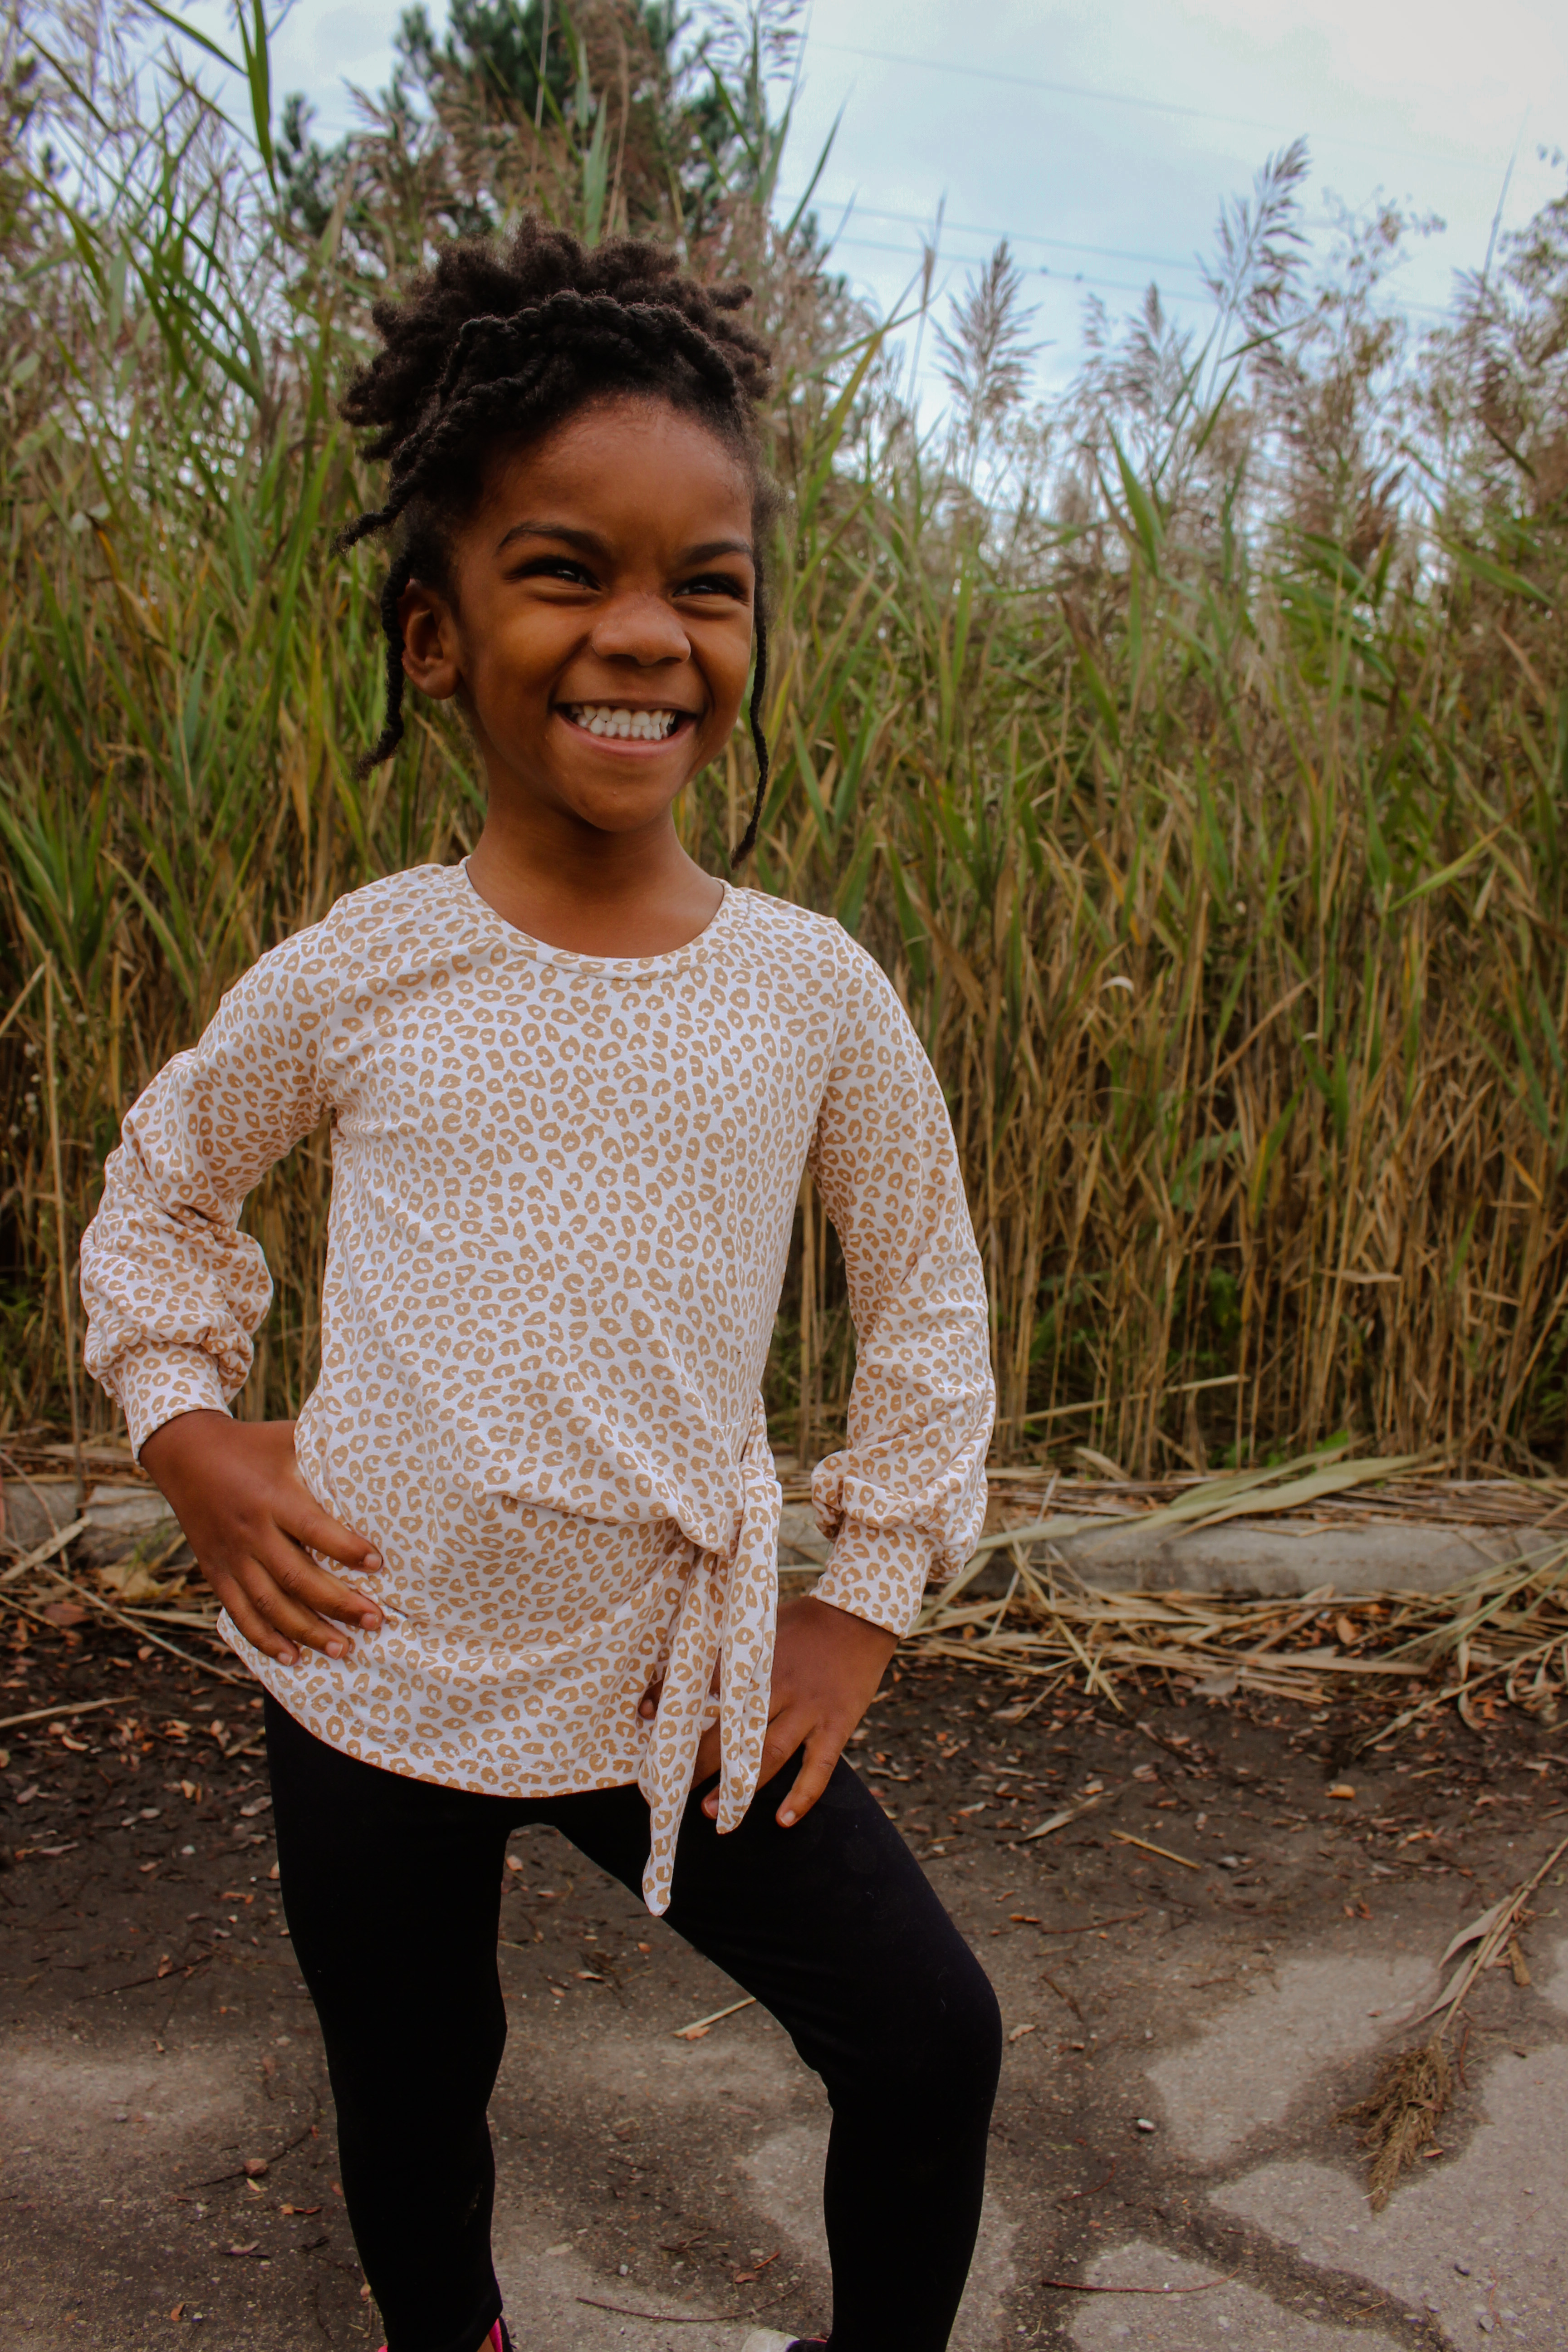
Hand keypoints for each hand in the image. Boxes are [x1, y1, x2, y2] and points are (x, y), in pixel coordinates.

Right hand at [138, 1411, 382, 1667]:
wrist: (187, 1453)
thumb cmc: (253, 1444)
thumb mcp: (290, 1440)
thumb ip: (328, 1456)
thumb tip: (383, 1457)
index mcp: (273, 1497)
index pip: (313, 1529)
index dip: (345, 1549)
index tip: (377, 1564)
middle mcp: (251, 1531)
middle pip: (296, 1577)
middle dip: (337, 1603)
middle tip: (375, 1620)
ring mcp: (231, 1555)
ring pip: (269, 1603)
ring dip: (306, 1631)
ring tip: (343, 1649)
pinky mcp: (216, 1571)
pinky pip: (239, 1612)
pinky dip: (264, 1638)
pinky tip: (291, 1657)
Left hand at [640, 1594, 896, 1829]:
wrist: (860, 1615)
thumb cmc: (804, 1620)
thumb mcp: (760, 1625)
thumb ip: (731, 1650)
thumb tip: (693, 1672)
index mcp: (754, 1659)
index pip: (705, 1684)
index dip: (674, 1701)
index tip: (645, 1718)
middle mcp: (777, 1687)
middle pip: (731, 1730)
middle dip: (700, 1762)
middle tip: (672, 1789)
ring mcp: (808, 1709)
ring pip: (769, 1754)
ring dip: (739, 1786)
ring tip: (712, 1812)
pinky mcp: (836, 1724)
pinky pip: (818, 1767)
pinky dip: (802, 1796)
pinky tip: (784, 1820)